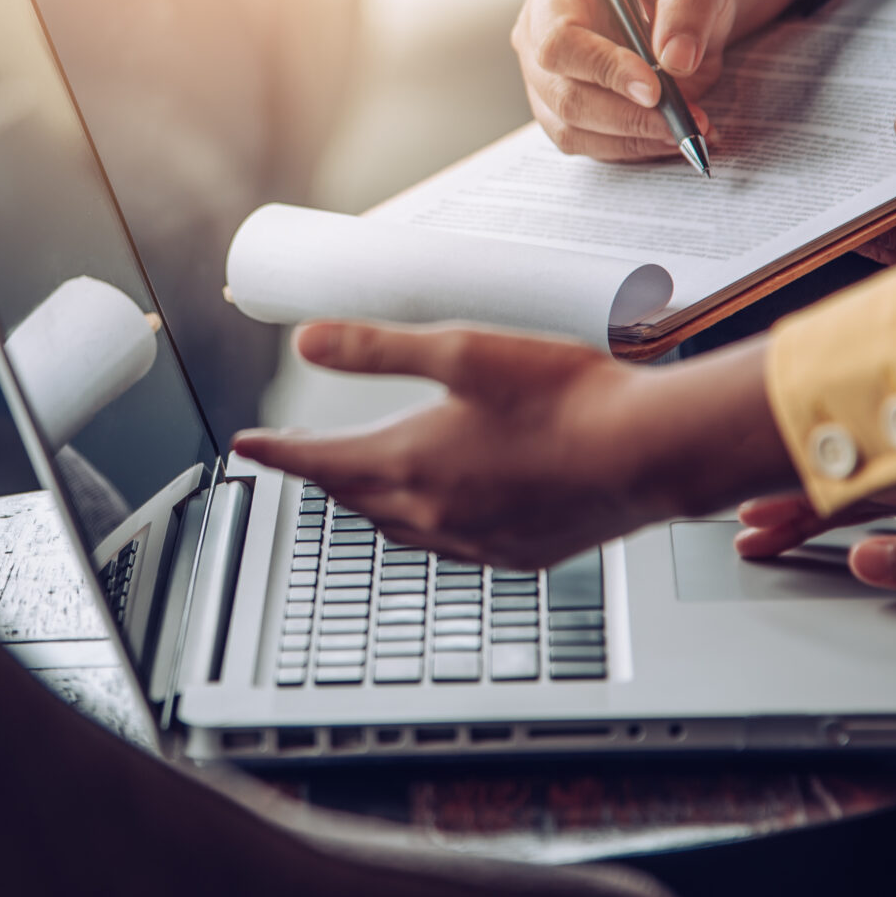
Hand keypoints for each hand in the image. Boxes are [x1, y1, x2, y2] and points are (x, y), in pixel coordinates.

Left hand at [232, 324, 792, 568]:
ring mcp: (477, 542)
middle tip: (301, 459)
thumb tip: (309, 341)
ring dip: (370, 502)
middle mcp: (434, 514)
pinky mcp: (518, 554)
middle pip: (354, 498)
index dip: (277, 453)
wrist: (649, 455)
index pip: (318, 464)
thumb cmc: (567, 399)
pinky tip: (442, 508)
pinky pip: (449, 544)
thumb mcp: (463, 351)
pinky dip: (425, 523)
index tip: (246, 447)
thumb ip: (378, 349)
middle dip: (322, 476)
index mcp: (410, 464)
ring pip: (399, 527)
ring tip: (360, 481)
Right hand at [513, 0, 726, 160]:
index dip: (602, 69)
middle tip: (681, 121)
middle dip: (626, 117)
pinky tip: (673, 136)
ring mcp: (545, 81)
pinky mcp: (565, 114)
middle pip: (563, 96)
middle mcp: (537, 39)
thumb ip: (689, 12)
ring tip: (686, 130)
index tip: (654, 89)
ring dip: (633, 139)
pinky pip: (592, 145)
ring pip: (572, 130)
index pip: (559, 42)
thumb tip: (676, 61)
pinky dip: (636, 148)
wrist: (680, 5)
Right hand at [732, 449, 895, 606]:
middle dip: (793, 497)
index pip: (853, 488)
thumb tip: (860, 558)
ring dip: (826, 495)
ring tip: (781, 514)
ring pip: (878, 475)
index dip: (796, 508)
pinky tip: (860, 506)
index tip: (753, 526)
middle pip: (855, 475)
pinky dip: (867, 495)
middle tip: (746, 524)